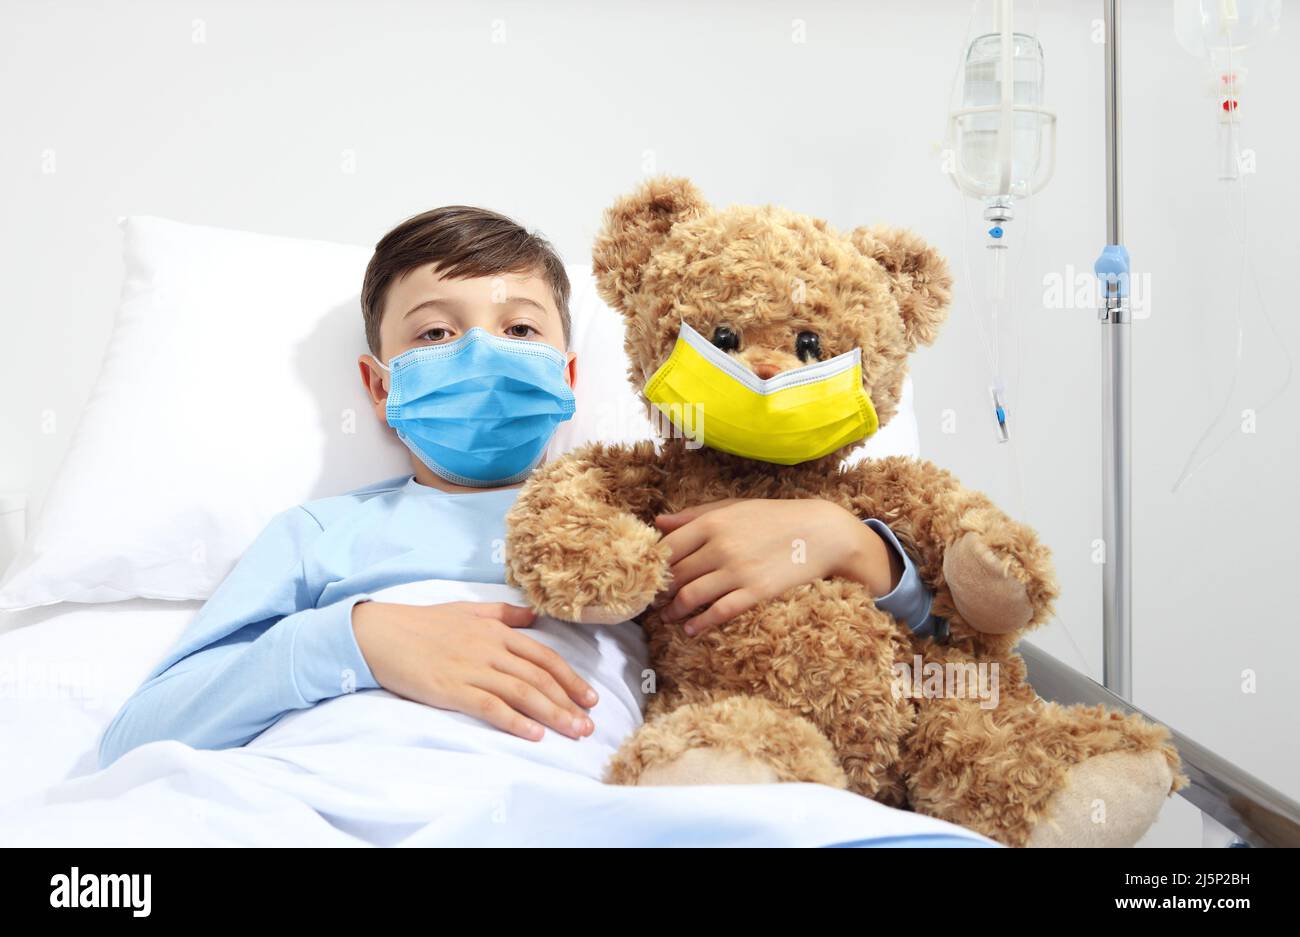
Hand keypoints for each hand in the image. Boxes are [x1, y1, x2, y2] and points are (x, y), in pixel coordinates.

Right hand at [351, 600, 597, 740]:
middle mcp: (490, 649)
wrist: (380, 633)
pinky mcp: (452, 689)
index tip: (590, 698)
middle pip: (539, 678)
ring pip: (522, 693)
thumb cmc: (423, 623)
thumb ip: (504, 613)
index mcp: (497, 630)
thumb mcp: (468, 609)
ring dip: (552, 714)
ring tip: (574, 732)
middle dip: (569, 702)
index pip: (544, 657)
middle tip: (589, 725)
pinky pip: (490, 706)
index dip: (571, 679)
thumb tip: (534, 616)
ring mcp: (472, 669)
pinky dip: (515, 721)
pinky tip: (534, 734)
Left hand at [653, 498, 902, 635]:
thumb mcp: (733, 506)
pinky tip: (691, 631)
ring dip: (674, 611)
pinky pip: (719, 612)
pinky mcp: (755, 592)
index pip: (667, 548)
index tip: (647, 576)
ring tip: (668, 617)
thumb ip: (694, 515)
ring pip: (691, 597)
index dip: (653, 566)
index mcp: (712, 523)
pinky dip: (700, 625)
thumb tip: (659, 522)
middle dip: (660, 592)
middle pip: (675, 575)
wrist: (821, 532)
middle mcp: (720, 546)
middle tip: (652, 602)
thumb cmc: (774, 517)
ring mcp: (737, 571)